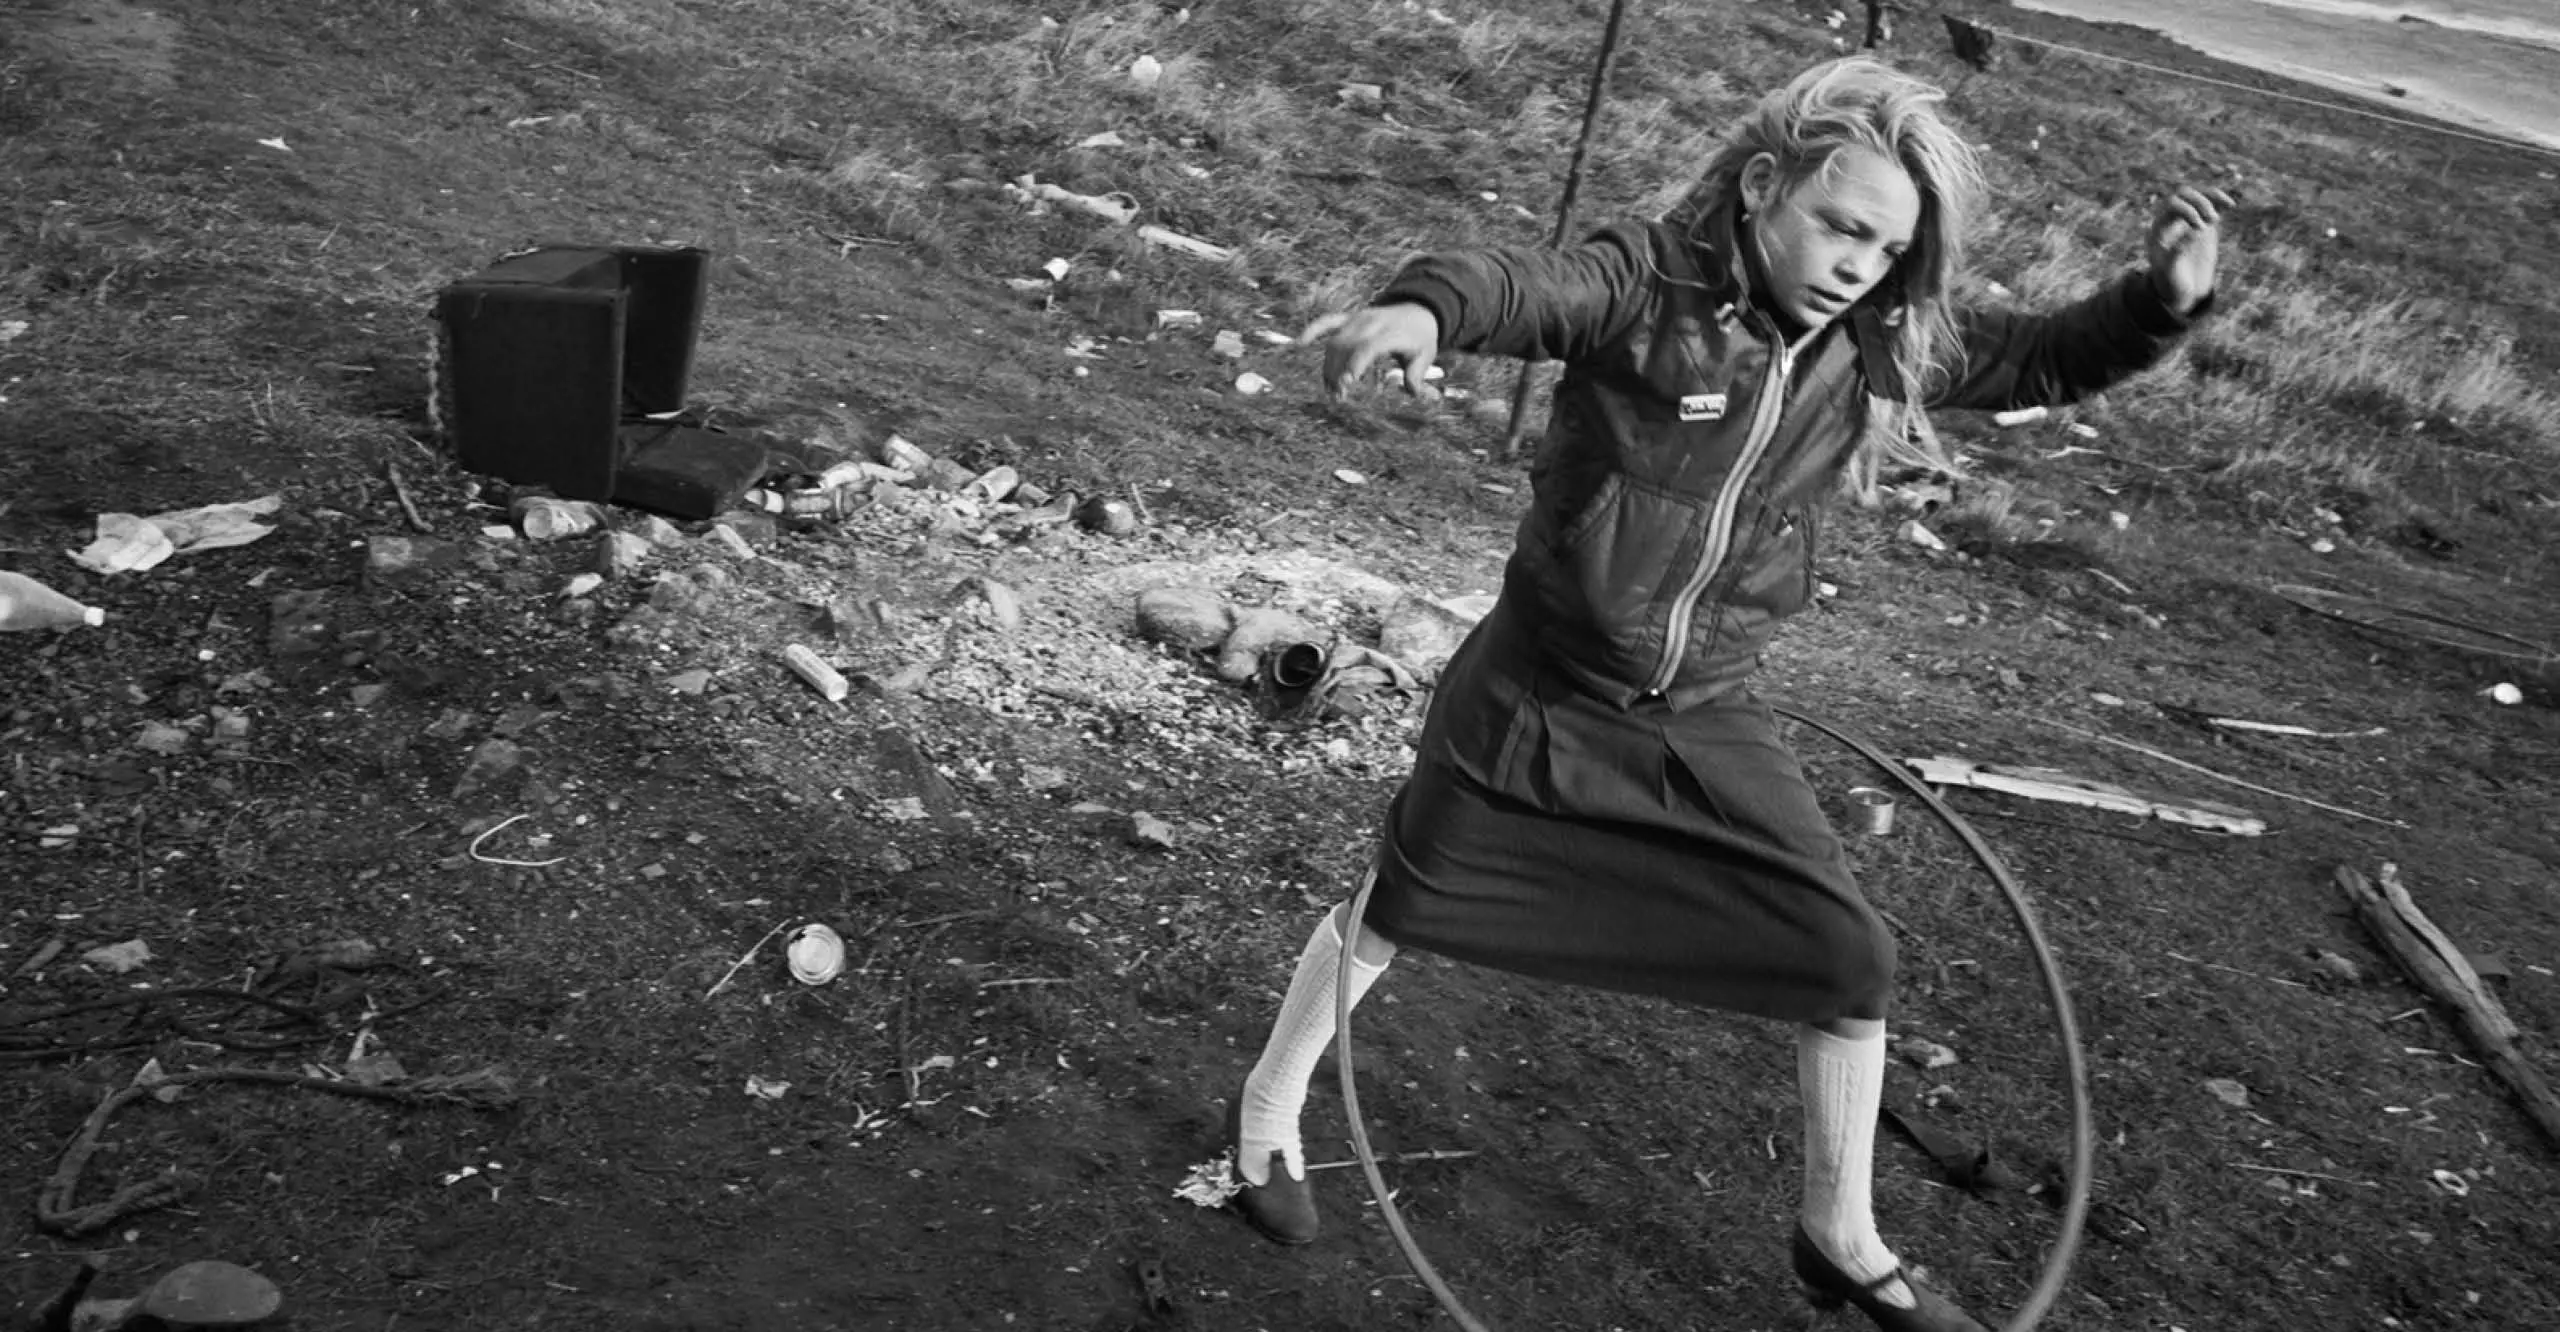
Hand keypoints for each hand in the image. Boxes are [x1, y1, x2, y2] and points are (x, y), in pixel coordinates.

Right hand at [1298, 303, 1442, 399]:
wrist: (1419, 310)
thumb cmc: (1420, 338)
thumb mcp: (1426, 356)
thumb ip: (1417, 375)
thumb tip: (1412, 394)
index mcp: (1391, 332)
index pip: (1368, 347)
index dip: (1355, 364)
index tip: (1346, 383)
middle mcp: (1371, 323)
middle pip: (1346, 346)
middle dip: (1338, 372)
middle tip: (1338, 397)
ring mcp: (1358, 319)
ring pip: (1335, 341)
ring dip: (1328, 365)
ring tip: (1330, 389)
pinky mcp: (1350, 318)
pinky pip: (1328, 321)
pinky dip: (1313, 330)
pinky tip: (1300, 343)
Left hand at [2145, 184, 2232, 315]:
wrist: (2181, 291)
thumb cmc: (2171, 283)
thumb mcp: (2169, 271)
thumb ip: (2176, 252)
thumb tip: (2193, 232)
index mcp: (2159, 229)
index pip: (2172, 204)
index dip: (2188, 210)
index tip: (2200, 227)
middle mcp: (2172, 220)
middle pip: (2184, 194)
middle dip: (2201, 202)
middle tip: (2212, 221)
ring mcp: (2188, 221)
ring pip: (2198, 196)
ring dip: (2212, 198)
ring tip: (2223, 211)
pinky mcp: (2204, 224)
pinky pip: (2211, 206)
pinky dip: (2220, 201)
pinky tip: (2230, 205)